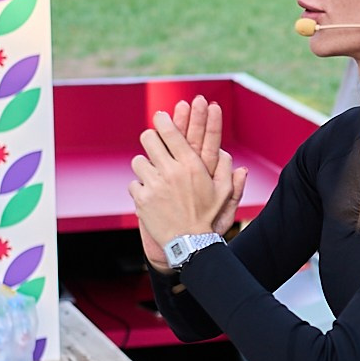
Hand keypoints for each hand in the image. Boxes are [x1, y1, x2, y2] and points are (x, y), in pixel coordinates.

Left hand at [129, 109, 238, 262]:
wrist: (190, 244)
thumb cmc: (208, 217)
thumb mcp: (224, 193)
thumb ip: (227, 170)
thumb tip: (225, 152)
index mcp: (191, 166)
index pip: (171, 133)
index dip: (163, 120)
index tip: (160, 116)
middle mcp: (171, 172)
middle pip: (148, 139)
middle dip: (150, 139)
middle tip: (153, 143)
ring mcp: (154, 185)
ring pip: (138, 161)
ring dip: (144, 166)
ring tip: (152, 175)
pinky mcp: (141, 199)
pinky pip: (133, 183)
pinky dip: (139, 189)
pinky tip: (150, 196)